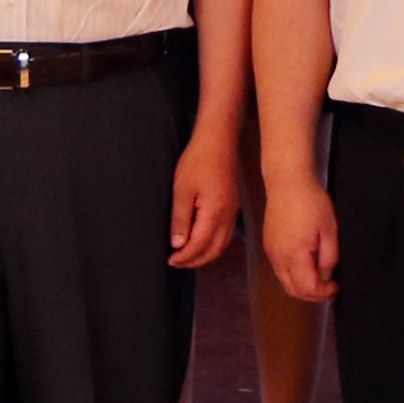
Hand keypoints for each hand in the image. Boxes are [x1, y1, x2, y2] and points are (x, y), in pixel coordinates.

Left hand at [165, 134, 238, 270]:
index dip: (184, 257)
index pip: (199, 246)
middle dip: (195, 261)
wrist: (219, 140)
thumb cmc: (198, 160)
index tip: (170, 260)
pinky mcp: (233, 206)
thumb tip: (179, 244)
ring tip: (187, 256)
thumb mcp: (182, 190)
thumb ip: (181, 220)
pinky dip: (214, 244)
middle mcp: (228, 216)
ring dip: (205, 254)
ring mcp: (233, 212)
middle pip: (214, 250)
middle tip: (177, 262)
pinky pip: (226, 234)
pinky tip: (202, 241)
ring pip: (222, 244)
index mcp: (215, 213)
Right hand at [264, 172, 340, 302]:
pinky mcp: (269, 245)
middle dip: (313, 295)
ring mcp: (271, 252)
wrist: (288, 181)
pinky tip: (307, 267)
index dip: (323, 293)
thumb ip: (329, 257)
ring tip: (320, 280)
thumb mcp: (329, 230)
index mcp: (295, 254)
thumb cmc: (311, 201)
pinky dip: (293, 276)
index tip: (336, 286)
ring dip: (302, 287)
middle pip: (293, 291)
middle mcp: (279, 257)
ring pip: (285, 282)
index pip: (307, 288)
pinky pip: (280, 270)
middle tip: (330, 289)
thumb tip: (326, 277)